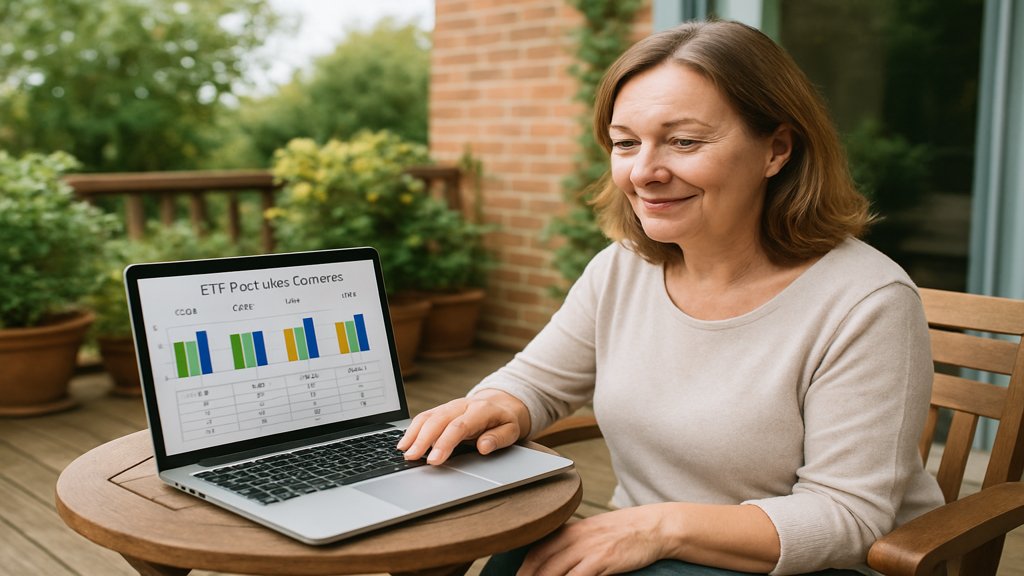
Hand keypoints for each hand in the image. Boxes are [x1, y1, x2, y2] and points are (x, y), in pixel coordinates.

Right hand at [396, 390, 529, 464]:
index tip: (434, 460)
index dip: (444, 443)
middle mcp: (462, 405)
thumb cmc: (505, 420)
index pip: (458, 426)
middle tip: (412, 458)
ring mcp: (450, 406)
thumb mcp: (511, 431)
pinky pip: (424, 417)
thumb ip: (498, 438)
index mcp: (480, 410)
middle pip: (438, 420)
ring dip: (413, 433)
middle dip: (423, 439)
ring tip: (404, 451)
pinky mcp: (442, 410)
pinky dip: (412, 429)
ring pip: (427, 416)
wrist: (501, 403)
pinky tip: (405, 442)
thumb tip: (484, 447)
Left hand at [519, 507, 668, 575]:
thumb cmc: (628, 532)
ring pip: (554, 571)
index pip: (539, 548)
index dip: (525, 567)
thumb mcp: (597, 532)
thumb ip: (578, 542)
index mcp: (573, 529)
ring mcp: (588, 548)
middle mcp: (576, 537)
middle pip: (542, 561)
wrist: (655, 526)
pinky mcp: (602, 559)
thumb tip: (561, 558)